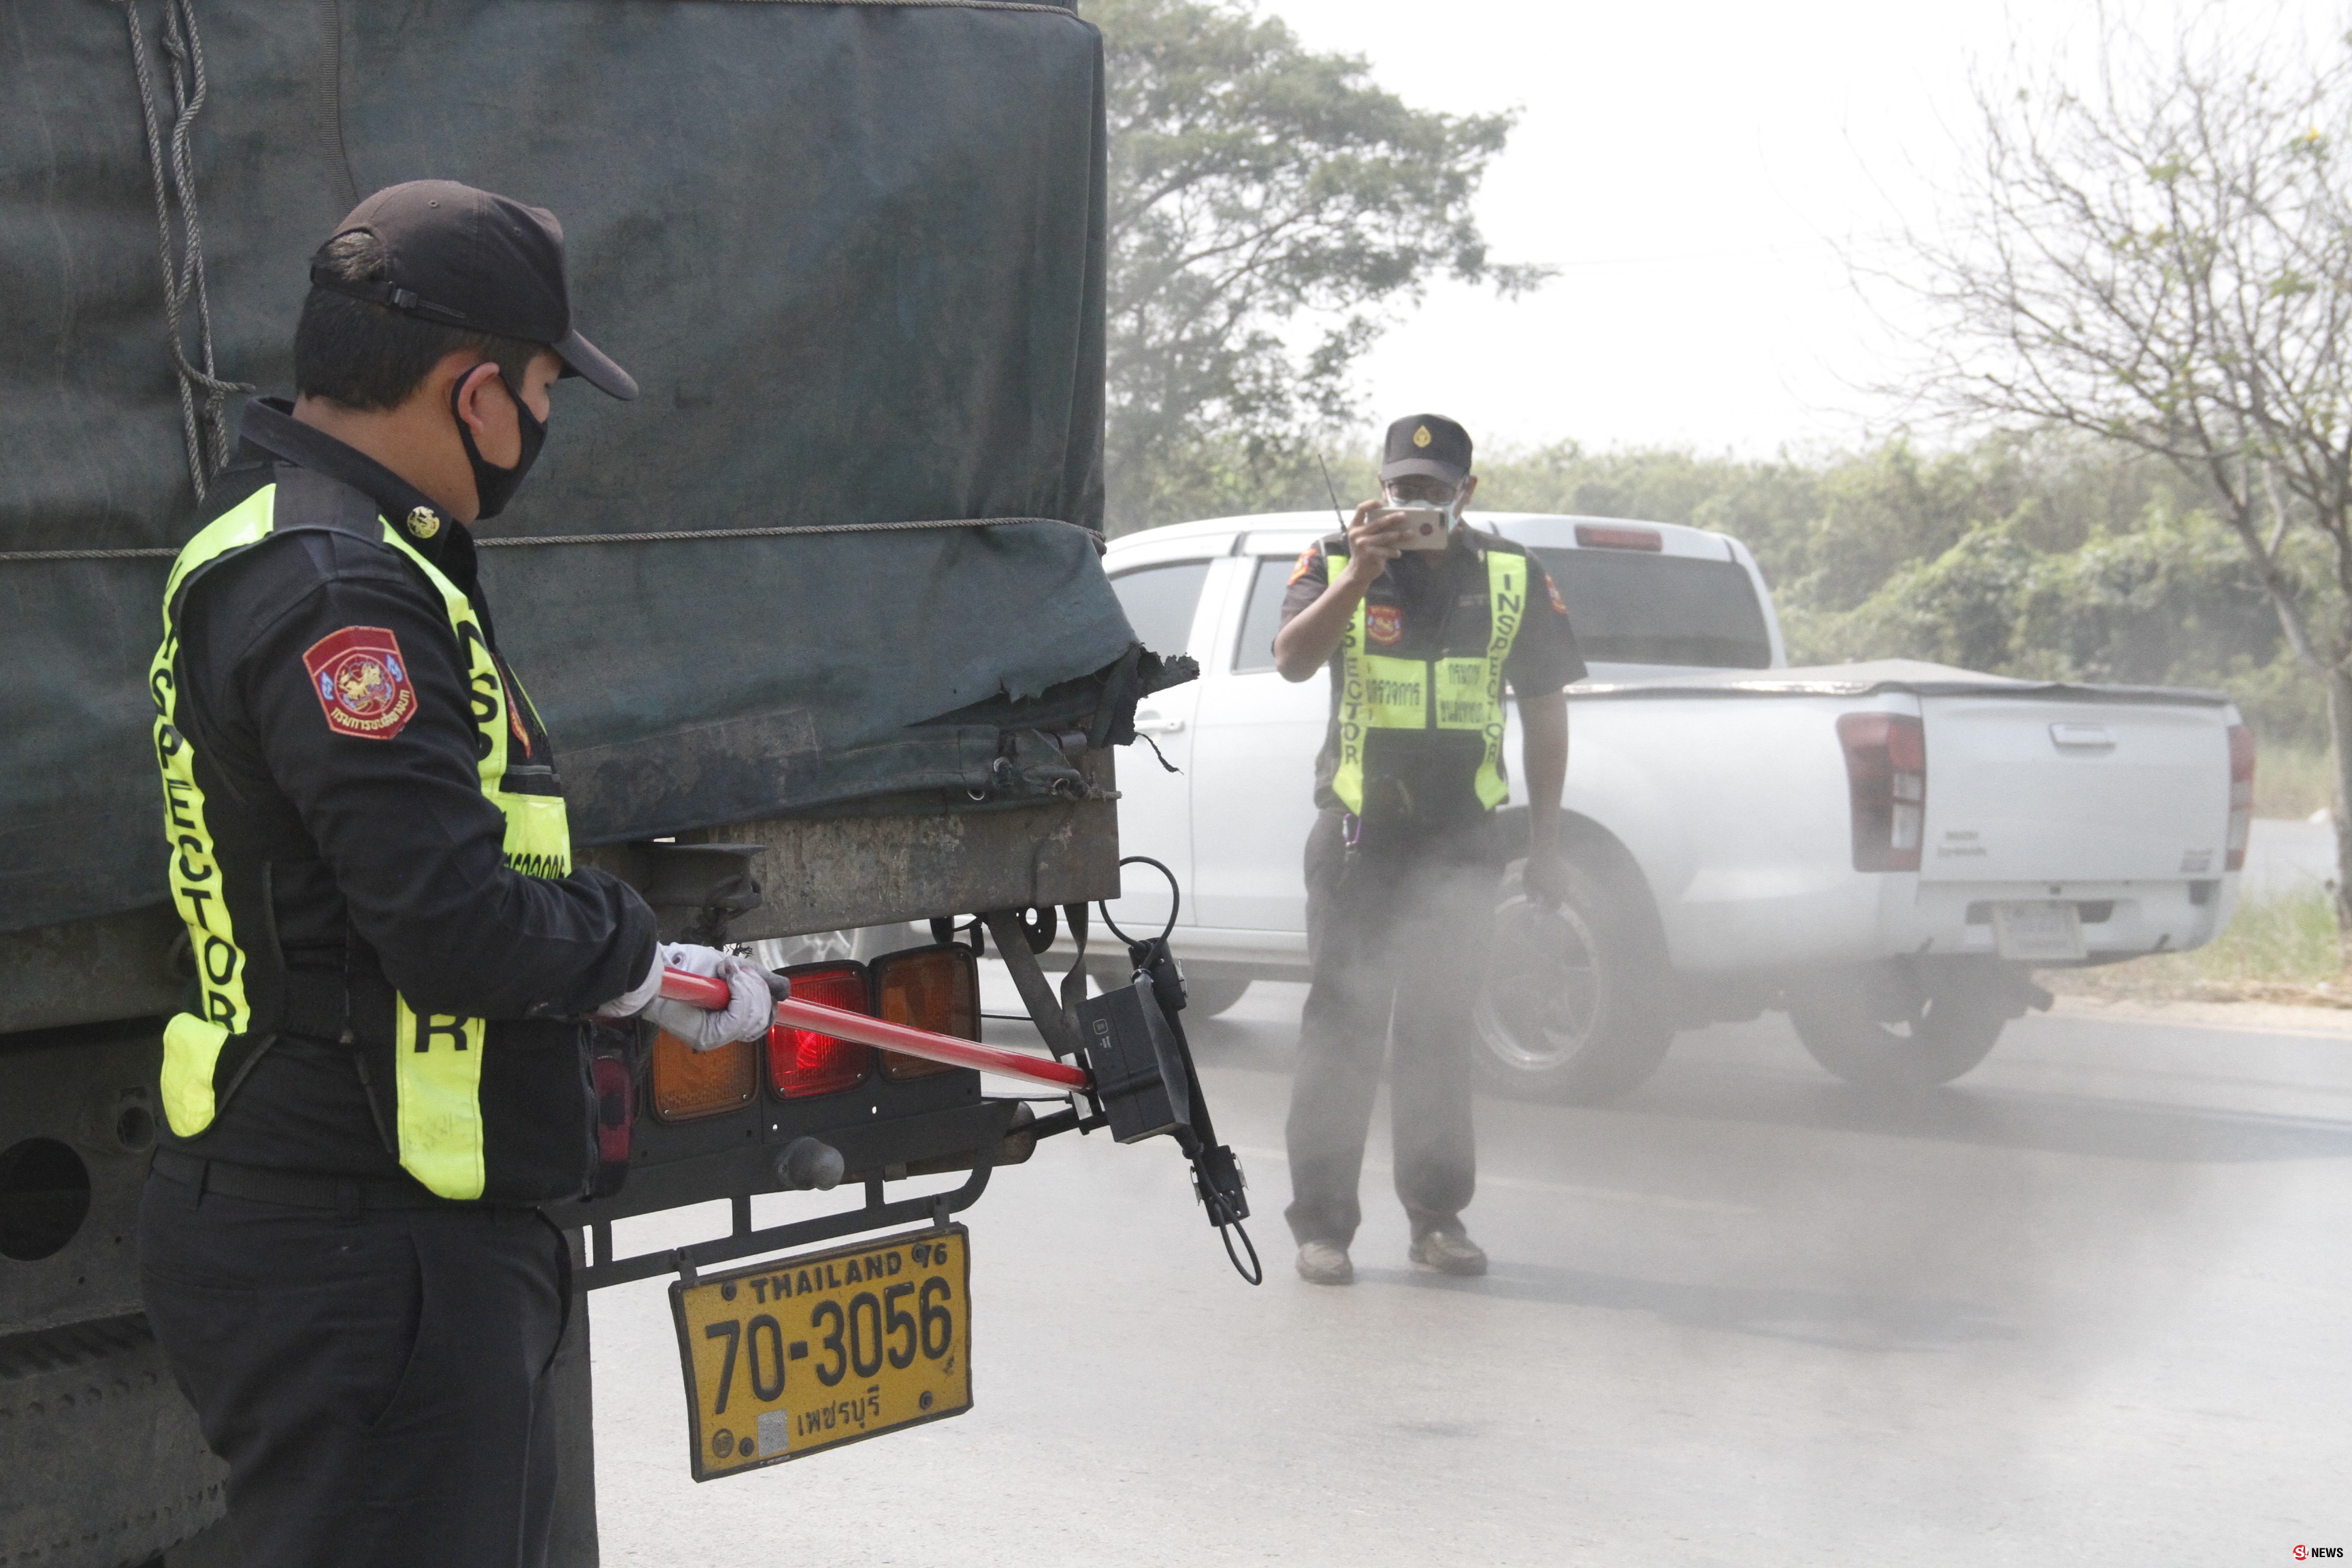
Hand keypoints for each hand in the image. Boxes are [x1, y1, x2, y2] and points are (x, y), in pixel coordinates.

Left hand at [633, 942, 776, 1051]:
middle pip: (763, 1019)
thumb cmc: (686, 967)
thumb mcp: (730, 967)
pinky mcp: (708, 1037)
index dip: (770, 1005)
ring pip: (753, 1018)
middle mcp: (723, 1034)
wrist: (658, 970)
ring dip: (747, 987)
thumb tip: (785, 992)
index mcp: (727, 1019)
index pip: (763, 1022)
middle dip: (757, 988)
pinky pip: (739, 1018)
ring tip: (728, 970)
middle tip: (736, 969)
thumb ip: (757, 978)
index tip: (777, 991)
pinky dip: (740, 991)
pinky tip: (728, 976)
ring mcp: (716, 1038)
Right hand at [1341, 499, 1413, 581]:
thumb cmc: (1364, 552)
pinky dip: (1394, 552)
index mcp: (1354, 527)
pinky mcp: (1370, 555)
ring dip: (1400, 535)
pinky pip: (1387, 551)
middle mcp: (1357, 534)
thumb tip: (1397, 522)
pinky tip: (1399, 553)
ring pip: (1386, 536)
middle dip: (1393, 518)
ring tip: (1411, 533)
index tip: (1381, 504)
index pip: (1360, 509)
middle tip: (1405, 516)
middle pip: (1378, 522)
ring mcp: (1362, 545)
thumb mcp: (1363, 539)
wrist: (1357, 573)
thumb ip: (1373, 530)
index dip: (1371, 504)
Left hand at [1522, 850, 1569, 909]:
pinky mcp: (1565, 871)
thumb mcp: (1528, 885)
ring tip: (1542, 889)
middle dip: (1549, 902)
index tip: (1536, 908)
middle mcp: (1564, 890)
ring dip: (1552, 893)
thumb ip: (1530, 896)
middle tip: (1539, 899)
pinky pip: (1560, 883)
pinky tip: (1546, 879)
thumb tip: (1531, 902)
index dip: (1544, 910)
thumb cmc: (1535, 870)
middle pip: (1558, 900)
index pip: (1553, 908)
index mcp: (1556, 896)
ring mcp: (1566, 880)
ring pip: (1560, 891)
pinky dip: (1554, 884)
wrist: (1545, 851)